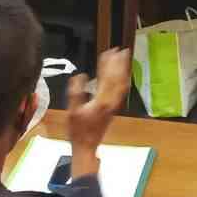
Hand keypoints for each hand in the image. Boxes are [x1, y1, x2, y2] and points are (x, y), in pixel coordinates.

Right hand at [66, 48, 130, 173]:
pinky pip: (121, 91)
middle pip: (118, 79)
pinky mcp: (113, 109)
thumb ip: (76, 92)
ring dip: (123, 71)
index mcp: (101, 101)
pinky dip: (122, 80)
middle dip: (120, 64)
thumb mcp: (72, 110)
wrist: (86, 146)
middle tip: (120, 50)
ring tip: (124, 59)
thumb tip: (81, 76)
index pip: (107, 78)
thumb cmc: (78, 130)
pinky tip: (121, 76)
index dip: (108, 64)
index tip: (109, 52)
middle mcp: (111, 102)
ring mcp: (114, 106)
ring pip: (123, 85)